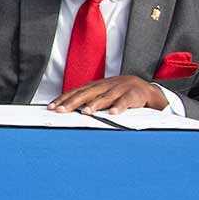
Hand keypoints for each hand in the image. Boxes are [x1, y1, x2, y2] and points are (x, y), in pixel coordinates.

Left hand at [50, 75, 165, 113]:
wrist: (146, 90)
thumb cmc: (120, 93)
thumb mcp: (102, 94)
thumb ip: (87, 100)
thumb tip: (67, 110)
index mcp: (96, 86)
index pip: (76, 91)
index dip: (63, 99)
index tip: (51, 107)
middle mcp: (105, 86)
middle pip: (86, 93)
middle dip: (72, 102)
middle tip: (61, 110)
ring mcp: (119, 89)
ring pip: (105, 97)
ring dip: (95, 105)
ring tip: (85, 112)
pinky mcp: (133, 95)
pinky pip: (125, 101)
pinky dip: (119, 107)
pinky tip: (113, 113)